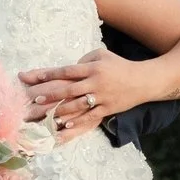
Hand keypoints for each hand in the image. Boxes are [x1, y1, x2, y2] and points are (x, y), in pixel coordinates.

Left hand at [20, 48, 141, 144]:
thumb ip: (84, 59)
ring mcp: (102, 97)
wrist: (143, 80)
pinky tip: (65, 124)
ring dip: (61, 110)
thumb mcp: (102, 55)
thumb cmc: (119, 66)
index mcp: (93, 67)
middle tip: (36, 98)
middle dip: (52, 94)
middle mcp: (96, 82)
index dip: (51, 74)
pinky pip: (90, 116)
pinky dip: (78, 121)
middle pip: (69, 88)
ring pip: (78, 104)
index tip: (36, 78)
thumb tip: (69, 68)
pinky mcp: (108, 108)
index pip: (68, 70)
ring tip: (47, 114)